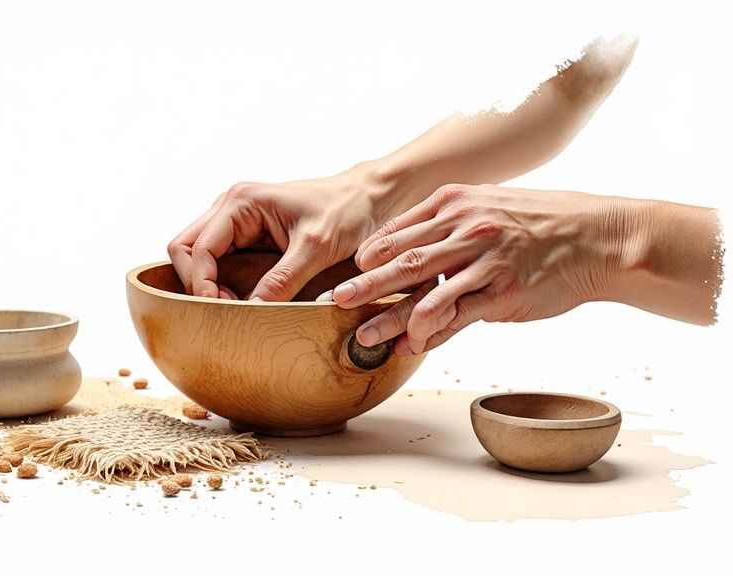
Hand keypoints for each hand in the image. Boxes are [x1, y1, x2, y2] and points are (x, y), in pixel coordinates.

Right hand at [168, 165, 394, 300]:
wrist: (371, 198)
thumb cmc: (347, 211)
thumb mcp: (317, 248)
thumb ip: (283, 280)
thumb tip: (251, 312)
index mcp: (241, 202)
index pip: (195, 249)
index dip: (201, 284)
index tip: (221, 310)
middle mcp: (231, 207)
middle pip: (184, 249)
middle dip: (196, 282)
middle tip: (223, 310)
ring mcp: (236, 221)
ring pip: (196, 255)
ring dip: (206, 283)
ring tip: (233, 307)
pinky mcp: (247, 235)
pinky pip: (217, 260)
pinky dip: (220, 282)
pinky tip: (240, 300)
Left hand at [333, 184, 619, 354]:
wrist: (596, 237)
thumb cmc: (540, 224)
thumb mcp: (489, 206)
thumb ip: (449, 224)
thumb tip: (413, 248)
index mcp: (455, 204)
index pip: (399, 231)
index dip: (369, 255)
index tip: (346, 272)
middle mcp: (466, 229)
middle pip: (402, 261)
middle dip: (364, 285)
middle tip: (335, 301)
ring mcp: (484, 261)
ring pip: (424, 294)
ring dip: (388, 318)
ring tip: (362, 337)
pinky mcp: (503, 293)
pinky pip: (456, 317)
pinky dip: (429, 334)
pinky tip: (410, 347)